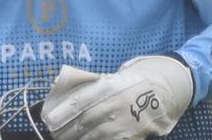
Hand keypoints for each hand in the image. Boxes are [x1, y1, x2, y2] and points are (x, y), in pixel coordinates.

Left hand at [41, 56, 192, 139]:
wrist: (162, 91)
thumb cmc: (129, 82)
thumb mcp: (110, 77)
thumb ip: (88, 83)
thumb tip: (59, 84)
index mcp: (108, 87)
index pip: (80, 100)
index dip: (63, 111)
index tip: (49, 119)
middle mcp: (115, 104)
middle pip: (85, 121)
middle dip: (66, 130)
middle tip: (55, 134)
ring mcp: (124, 122)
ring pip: (95, 135)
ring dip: (77, 139)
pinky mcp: (132, 135)